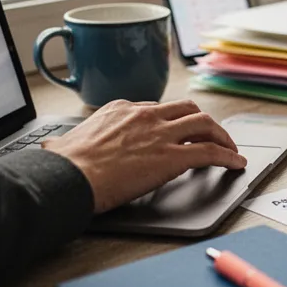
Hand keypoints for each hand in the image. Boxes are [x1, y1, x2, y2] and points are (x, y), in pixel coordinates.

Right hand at [42, 99, 246, 212]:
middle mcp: (145, 115)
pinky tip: (235, 164)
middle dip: (203, 121)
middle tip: (212, 134)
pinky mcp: (172, 156)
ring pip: (205, 124)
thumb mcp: (62, 144)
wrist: (68, 177)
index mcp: (120, 109)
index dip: (171, 120)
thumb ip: (64, 142)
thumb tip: (52, 148)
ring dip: (222, 136)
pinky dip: (228, 156)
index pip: (156, 108)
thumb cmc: (62, 166)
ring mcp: (161, 134)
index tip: (177, 131)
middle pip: (187, 109)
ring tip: (230, 148)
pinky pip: (210, 152)